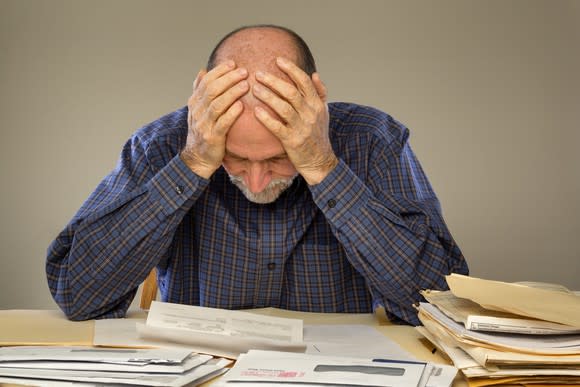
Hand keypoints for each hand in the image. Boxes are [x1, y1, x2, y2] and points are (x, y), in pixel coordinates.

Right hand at [181, 61, 248, 178]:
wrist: (198, 157)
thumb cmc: (203, 130)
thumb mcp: (198, 110)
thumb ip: (200, 91)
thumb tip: (202, 70)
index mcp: (194, 102)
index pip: (206, 81)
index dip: (219, 71)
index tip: (233, 63)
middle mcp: (197, 112)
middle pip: (212, 90)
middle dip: (228, 79)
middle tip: (244, 72)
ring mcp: (204, 125)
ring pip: (217, 105)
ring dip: (232, 93)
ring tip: (246, 85)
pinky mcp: (212, 138)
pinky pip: (222, 123)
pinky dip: (232, 113)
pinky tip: (241, 106)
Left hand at [252, 57, 338, 184]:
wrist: (320, 160)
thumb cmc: (318, 134)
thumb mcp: (324, 112)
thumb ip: (320, 93)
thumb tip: (314, 74)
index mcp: (317, 104)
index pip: (304, 81)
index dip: (291, 69)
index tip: (277, 60)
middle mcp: (310, 114)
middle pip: (291, 92)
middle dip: (274, 81)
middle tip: (258, 74)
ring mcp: (301, 128)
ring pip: (284, 107)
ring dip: (268, 97)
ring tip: (254, 89)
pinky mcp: (292, 141)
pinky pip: (277, 127)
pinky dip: (266, 118)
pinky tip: (255, 111)